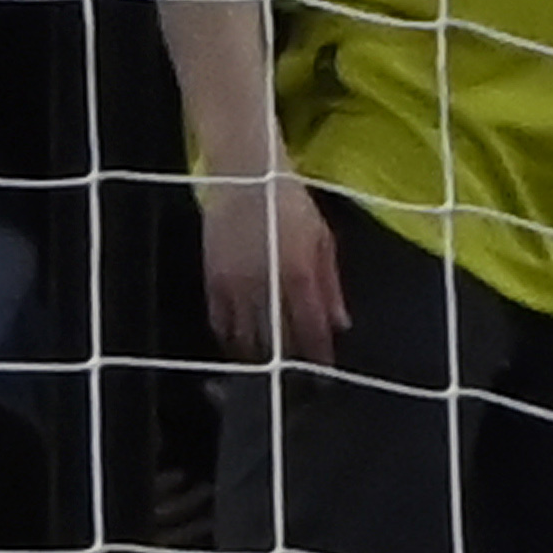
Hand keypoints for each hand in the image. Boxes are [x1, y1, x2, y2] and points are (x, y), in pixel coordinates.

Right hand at [198, 167, 347, 362]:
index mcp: (299, 273)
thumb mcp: (322, 237)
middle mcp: (266, 285)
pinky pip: (220, 323)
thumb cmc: (290, 202)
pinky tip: (241, 343)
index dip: (318, 355)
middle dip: (290, 360)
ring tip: (269, 365)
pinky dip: (231, 338)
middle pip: (278, 340)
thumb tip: (340, 323)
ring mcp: (236, 285)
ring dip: (260, 355)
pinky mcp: (212, 281)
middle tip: (297, 375)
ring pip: (247, 338)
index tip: (324, 373)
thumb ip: (330, 284)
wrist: (245, 176)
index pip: (310, 329)